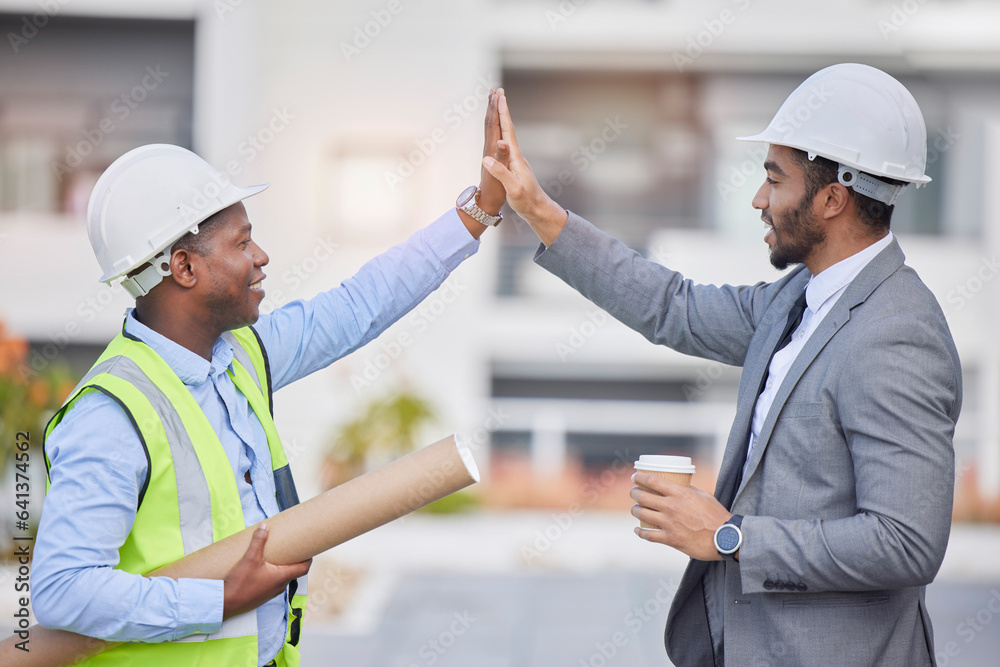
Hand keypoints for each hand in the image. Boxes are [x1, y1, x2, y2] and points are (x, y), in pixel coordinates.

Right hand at [222, 523, 311, 618]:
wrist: (226, 603)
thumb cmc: (241, 583)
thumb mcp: (250, 559)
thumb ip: (258, 542)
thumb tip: (264, 526)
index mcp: (282, 577)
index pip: (304, 569)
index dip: (309, 559)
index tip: (309, 550)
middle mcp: (280, 586)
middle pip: (293, 572)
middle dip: (294, 560)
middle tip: (292, 549)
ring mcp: (271, 592)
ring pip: (282, 578)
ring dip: (282, 568)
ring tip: (277, 556)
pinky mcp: (262, 595)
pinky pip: (273, 583)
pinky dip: (273, 575)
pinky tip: (264, 569)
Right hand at [482, 91, 568, 245]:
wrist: (537, 210)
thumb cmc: (526, 201)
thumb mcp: (513, 188)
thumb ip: (501, 172)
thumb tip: (486, 157)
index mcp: (515, 158)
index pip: (507, 131)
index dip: (502, 113)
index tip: (499, 97)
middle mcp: (516, 155)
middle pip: (507, 128)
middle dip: (501, 109)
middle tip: (497, 91)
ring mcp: (515, 160)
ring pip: (506, 134)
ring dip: (501, 119)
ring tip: (497, 106)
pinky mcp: (513, 166)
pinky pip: (505, 144)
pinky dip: (501, 133)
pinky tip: (500, 134)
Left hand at [630, 472, 732, 560]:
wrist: (725, 538)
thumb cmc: (716, 515)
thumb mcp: (704, 495)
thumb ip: (688, 490)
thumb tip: (679, 485)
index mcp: (680, 493)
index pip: (652, 480)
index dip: (639, 477)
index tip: (635, 477)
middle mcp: (671, 507)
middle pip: (642, 496)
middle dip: (633, 492)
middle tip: (633, 492)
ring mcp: (669, 523)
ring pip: (641, 513)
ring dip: (635, 510)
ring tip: (635, 508)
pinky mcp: (670, 539)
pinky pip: (648, 535)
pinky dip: (640, 531)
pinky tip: (638, 529)